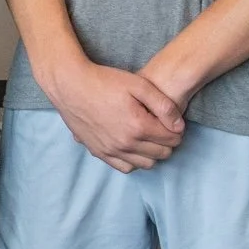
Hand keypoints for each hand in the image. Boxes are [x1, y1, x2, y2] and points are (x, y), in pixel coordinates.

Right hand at [47, 59, 184, 171]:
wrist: (69, 84)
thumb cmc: (104, 81)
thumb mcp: (138, 84)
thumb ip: (164, 106)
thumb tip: (179, 127)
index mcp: (138, 126)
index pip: (172, 138)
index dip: (176, 129)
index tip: (170, 121)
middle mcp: (126, 144)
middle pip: (162, 153)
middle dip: (167, 141)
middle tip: (161, 128)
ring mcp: (111, 150)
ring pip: (146, 164)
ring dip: (153, 153)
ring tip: (148, 137)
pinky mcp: (98, 152)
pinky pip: (125, 168)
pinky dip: (134, 161)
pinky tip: (132, 147)